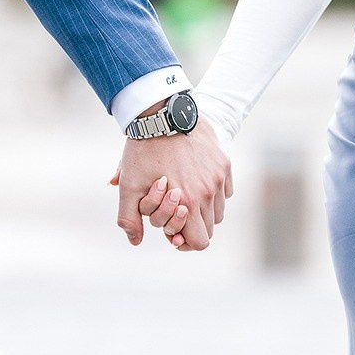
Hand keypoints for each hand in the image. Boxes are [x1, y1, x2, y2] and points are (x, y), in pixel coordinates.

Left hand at [113, 127, 231, 250]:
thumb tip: (134, 241)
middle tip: (175, 211)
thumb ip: (129, 218)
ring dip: (204, 210)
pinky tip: (195, 180)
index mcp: (189, 201)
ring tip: (185, 195)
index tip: (172, 232)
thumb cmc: (143, 150)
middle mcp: (209, 191)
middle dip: (193, 226)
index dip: (185, 241)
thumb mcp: (129, 184)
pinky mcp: (224, 163)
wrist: (160, 113)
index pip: (200, 242)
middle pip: (210, 228)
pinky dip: (214, 192)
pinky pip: (226, 190)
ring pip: (219, 210)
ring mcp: (219, 176)